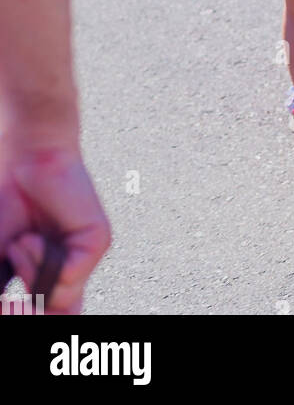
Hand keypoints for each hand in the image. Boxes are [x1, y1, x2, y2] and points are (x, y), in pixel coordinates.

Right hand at [0, 137, 110, 313]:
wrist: (22, 162)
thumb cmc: (5, 208)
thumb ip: (3, 298)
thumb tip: (12, 311)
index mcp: (50, 282)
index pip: (50, 318)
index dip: (22, 318)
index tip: (8, 305)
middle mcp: (72, 273)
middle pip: (59, 317)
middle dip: (26, 312)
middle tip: (10, 299)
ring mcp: (86, 258)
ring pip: (60, 299)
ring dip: (28, 272)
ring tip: (22, 241)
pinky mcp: (97, 243)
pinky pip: (69, 276)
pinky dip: (41, 259)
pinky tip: (35, 234)